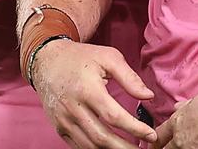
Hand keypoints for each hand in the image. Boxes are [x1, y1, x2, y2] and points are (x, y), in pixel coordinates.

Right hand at [33, 40, 155, 148]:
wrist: (47, 61)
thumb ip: (130, 78)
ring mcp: (64, 120)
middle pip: (102, 137)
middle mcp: (73, 108)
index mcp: (88, 90)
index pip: (114, 117)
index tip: (151, 134)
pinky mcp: (59, 127)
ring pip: (90, 146)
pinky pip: (78, 146)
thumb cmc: (80, 58)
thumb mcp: (108, 57)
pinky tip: (110, 148)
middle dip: (124, 147)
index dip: (135, 129)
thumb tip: (148, 96)